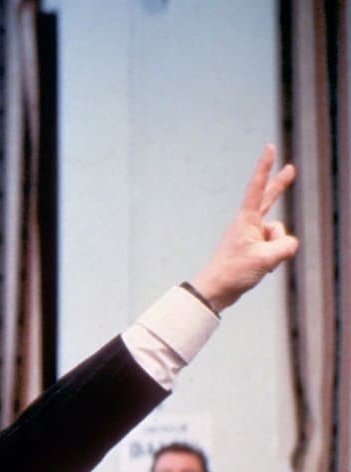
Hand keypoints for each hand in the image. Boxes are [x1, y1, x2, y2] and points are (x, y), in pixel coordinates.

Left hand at [189, 144, 297, 311]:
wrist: (215, 290)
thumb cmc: (234, 272)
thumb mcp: (267, 259)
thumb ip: (286, 246)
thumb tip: (288, 244)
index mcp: (246, 220)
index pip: (258, 188)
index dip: (265, 167)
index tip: (269, 148)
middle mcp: (247, 224)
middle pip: (269, 200)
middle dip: (281, 186)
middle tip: (291, 168)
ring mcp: (250, 236)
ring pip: (278, 236)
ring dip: (276, 251)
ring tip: (258, 263)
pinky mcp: (251, 248)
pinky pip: (274, 249)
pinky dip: (273, 259)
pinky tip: (261, 270)